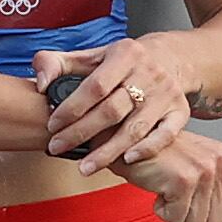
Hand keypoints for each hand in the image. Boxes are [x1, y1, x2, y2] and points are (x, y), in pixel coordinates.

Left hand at [36, 37, 206, 173]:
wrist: (169, 58)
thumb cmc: (121, 63)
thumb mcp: (90, 55)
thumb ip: (56, 64)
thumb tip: (41, 85)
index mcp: (125, 53)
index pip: (95, 86)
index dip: (72, 108)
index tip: (53, 125)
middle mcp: (149, 73)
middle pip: (112, 110)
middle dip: (82, 133)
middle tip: (58, 148)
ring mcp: (166, 94)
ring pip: (135, 128)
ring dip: (108, 151)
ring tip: (84, 167)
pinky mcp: (180, 112)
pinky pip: (166, 135)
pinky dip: (146, 148)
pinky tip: (126, 160)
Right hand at [121, 128, 221, 221]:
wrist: (133, 141)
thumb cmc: (167, 156)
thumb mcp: (205, 167)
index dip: (205, 211)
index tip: (191, 188)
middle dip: (191, 216)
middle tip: (179, 190)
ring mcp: (206, 171)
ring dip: (176, 214)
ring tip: (170, 187)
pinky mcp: (184, 181)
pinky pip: (175, 220)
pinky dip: (161, 210)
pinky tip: (160, 187)